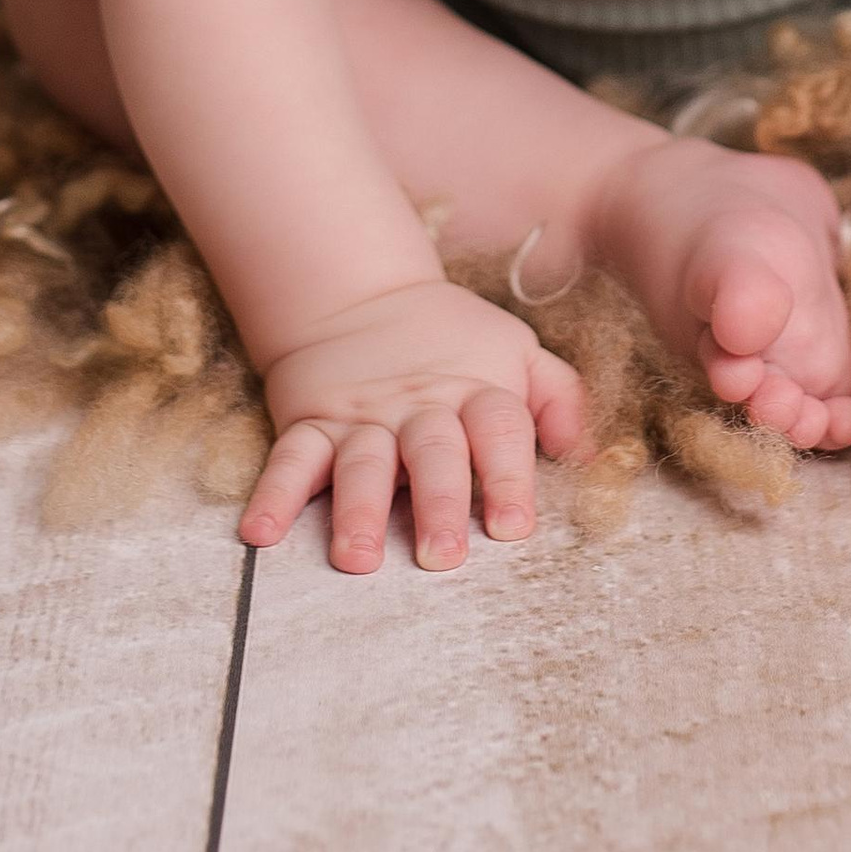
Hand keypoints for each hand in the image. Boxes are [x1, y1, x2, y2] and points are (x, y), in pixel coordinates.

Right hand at [244, 278, 587, 573]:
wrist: (361, 293)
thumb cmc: (454, 342)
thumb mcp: (516, 352)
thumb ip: (558, 399)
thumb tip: (589, 456)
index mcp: (476, 390)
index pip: (498, 430)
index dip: (508, 476)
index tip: (513, 527)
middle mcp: (420, 407)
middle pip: (432, 452)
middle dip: (438, 504)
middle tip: (442, 558)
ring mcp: (362, 416)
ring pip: (361, 462)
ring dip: (358, 510)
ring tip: (357, 558)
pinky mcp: (311, 421)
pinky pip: (291, 457)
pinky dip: (274, 494)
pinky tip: (261, 533)